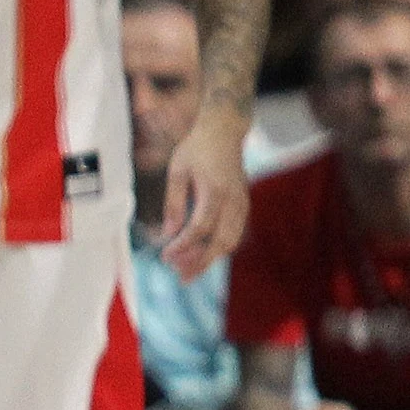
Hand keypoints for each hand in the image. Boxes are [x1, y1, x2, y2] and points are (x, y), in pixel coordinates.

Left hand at [158, 110, 250, 279]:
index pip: (200, 228)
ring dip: (211, 258)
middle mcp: (233, 200)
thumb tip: (167, 234)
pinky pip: (235, 232)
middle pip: (221, 241)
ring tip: (189, 271)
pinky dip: (220, 247)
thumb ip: (173, 203)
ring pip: (232, 240)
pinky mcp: (244, 204)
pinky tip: (202, 255)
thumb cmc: (196, 149)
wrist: (224, 132)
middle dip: (201, 262)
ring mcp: (242, 203)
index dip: (184, 246)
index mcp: (215, 190)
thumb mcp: (176, 171)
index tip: (166, 258)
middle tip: (181, 277)